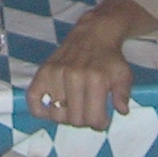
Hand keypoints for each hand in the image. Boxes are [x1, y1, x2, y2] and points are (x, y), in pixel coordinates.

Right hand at [25, 0, 155, 129]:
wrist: (94, 33)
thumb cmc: (109, 58)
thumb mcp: (124, 75)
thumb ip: (123, 95)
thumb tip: (121, 111)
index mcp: (95, 80)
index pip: (93, 119)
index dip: (100, 124)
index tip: (102, 119)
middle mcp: (74, 77)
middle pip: (74, 120)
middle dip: (84, 120)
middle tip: (89, 111)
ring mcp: (56, 74)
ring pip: (56, 114)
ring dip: (66, 116)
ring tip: (74, 108)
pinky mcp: (43, 71)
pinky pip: (33, 99)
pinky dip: (40, 110)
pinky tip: (52, 108)